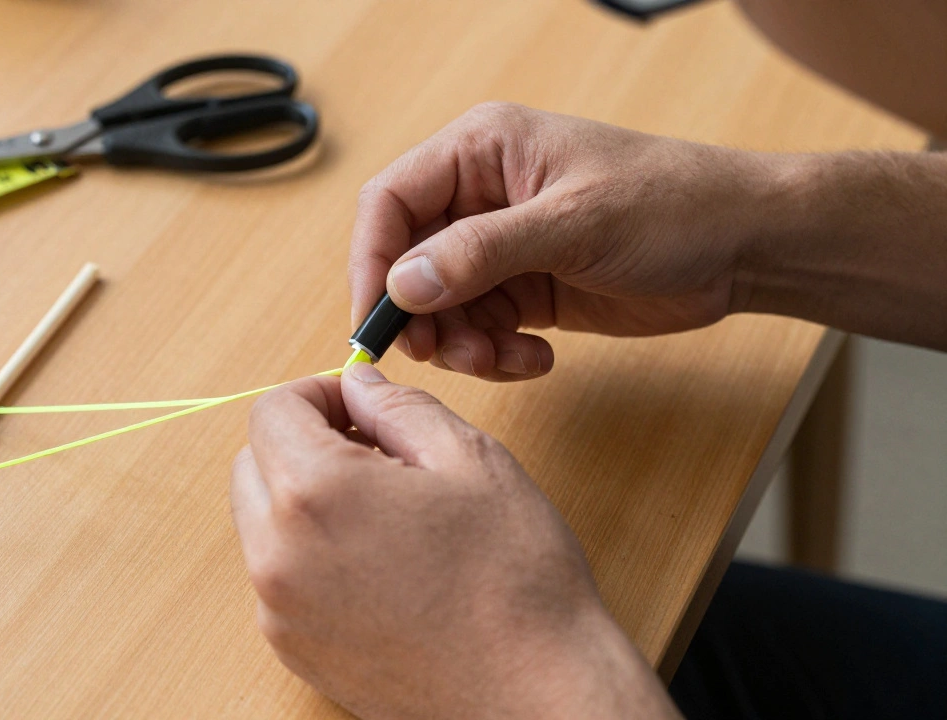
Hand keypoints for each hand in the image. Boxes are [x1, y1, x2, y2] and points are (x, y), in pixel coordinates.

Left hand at [230, 363, 679, 718]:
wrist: (534, 694)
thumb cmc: (514, 579)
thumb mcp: (470, 460)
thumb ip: (399, 408)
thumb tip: (358, 387)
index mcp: (316, 492)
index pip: (272, 411)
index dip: (318, 393)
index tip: (357, 405)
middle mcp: (278, 554)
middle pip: (253, 464)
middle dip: (303, 443)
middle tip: (373, 452)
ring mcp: (279, 610)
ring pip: (260, 522)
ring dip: (302, 499)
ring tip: (382, 511)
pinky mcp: (294, 649)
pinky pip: (279, 577)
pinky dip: (309, 554)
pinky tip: (378, 563)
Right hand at [350, 102, 782, 379]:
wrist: (745, 246)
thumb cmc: (672, 205)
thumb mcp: (573, 224)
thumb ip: (481, 253)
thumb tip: (403, 284)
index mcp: (481, 150)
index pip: (390, 202)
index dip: (373, 262)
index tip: (378, 320)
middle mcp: (481, 196)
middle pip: (407, 262)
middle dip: (422, 316)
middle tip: (446, 355)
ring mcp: (502, 246)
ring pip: (440, 306)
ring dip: (461, 344)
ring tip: (504, 358)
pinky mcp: (525, 289)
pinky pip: (480, 329)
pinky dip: (495, 354)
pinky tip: (537, 357)